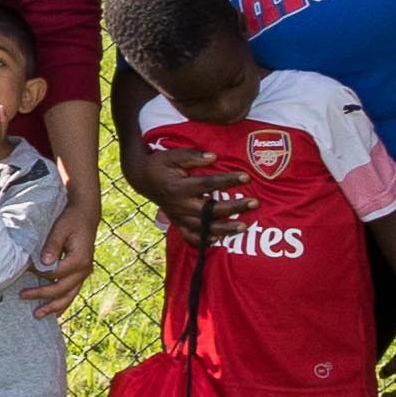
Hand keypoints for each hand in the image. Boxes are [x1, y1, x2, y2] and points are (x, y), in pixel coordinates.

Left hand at [17, 192, 100, 316]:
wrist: (85, 216)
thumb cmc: (71, 220)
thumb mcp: (60, 229)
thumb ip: (52, 245)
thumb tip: (44, 262)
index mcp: (80, 260)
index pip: (56, 274)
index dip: (39, 274)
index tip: (24, 271)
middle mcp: (84, 270)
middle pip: (62, 289)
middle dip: (43, 296)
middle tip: (23, 296)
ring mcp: (84, 273)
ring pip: (69, 296)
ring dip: (54, 307)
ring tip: (38, 315)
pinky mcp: (80, 274)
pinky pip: (71, 292)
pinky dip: (62, 302)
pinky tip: (54, 312)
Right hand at [121, 132, 242, 235]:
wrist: (142, 179)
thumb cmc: (160, 165)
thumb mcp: (171, 156)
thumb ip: (191, 156)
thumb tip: (213, 156)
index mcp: (178, 187)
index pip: (207, 184)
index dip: (227, 180)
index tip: (246, 177)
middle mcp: (179, 205)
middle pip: (210, 210)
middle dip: (234, 207)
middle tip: (254, 202)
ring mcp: (179, 217)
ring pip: (204, 228)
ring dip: (225, 228)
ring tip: (244, 226)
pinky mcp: (178, 224)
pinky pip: (190, 237)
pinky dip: (203, 240)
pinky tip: (218, 240)